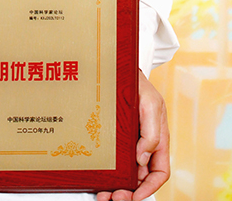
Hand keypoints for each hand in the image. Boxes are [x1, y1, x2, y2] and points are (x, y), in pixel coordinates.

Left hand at [96, 69, 169, 200]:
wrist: (119, 68)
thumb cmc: (140, 85)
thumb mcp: (150, 105)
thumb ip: (152, 133)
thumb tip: (142, 159)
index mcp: (158, 140)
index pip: (159, 173)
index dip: (150, 188)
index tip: (135, 196)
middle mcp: (144, 144)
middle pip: (140, 178)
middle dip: (129, 192)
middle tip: (113, 198)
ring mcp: (128, 141)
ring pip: (124, 173)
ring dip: (115, 186)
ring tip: (101, 194)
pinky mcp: (114, 137)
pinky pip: (111, 159)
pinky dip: (105, 172)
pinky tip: (95, 177)